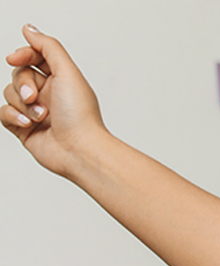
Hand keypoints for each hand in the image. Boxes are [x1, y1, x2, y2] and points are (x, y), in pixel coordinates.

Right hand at [3, 25, 106, 176]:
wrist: (79, 150)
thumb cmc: (80, 115)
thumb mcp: (68, 72)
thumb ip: (48, 47)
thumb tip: (29, 29)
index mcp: (61, 79)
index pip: (33, 57)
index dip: (22, 54)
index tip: (15, 58)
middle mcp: (48, 93)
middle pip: (18, 74)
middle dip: (23, 83)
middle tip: (35, 96)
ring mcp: (35, 110)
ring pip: (9, 93)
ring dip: (22, 104)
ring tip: (41, 116)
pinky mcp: (23, 128)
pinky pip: (4, 113)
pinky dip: (14, 117)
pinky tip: (29, 124)